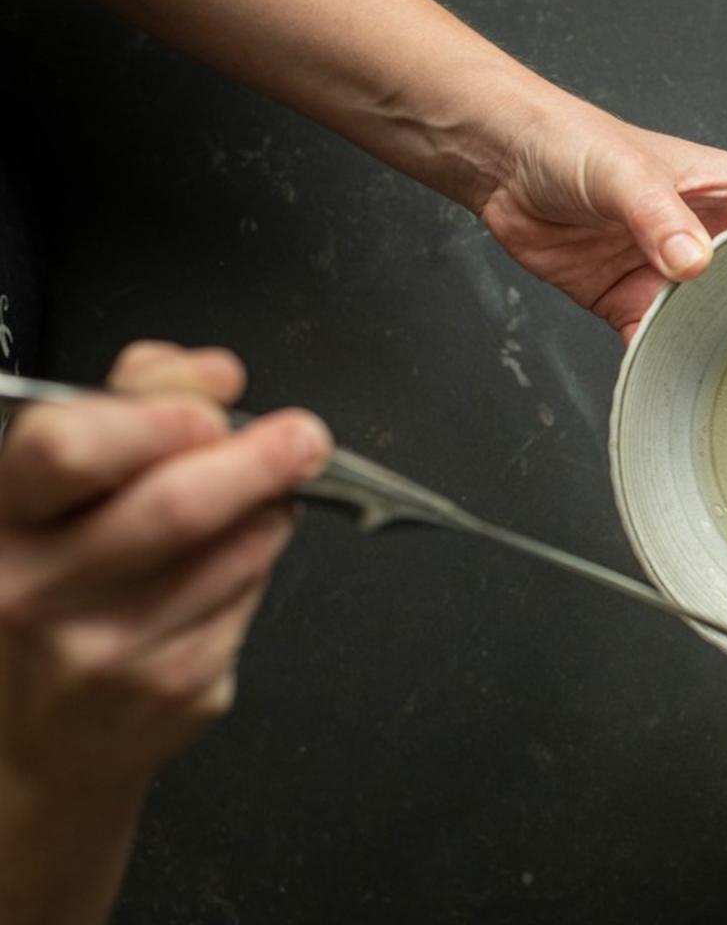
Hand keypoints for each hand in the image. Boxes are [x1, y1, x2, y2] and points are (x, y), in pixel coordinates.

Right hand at [0, 342, 331, 795]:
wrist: (28, 748)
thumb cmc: (41, 598)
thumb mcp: (46, 497)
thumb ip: (126, 410)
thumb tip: (212, 372)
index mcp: (2, 522)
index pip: (70, 450)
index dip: (156, 419)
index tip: (212, 409)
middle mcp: (38, 592)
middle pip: (175, 506)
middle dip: (259, 460)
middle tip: (302, 438)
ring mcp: (108, 651)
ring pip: (236, 551)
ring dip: (267, 513)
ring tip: (261, 499)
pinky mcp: (174, 691)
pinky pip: (248, 601)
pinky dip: (256, 568)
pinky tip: (225, 569)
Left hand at [477, 99, 726, 340]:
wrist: (500, 162)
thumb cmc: (571, 141)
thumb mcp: (626, 173)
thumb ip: (660, 217)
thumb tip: (694, 262)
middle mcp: (707, 235)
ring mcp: (668, 273)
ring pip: (707, 319)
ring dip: (711, 343)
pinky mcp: (629, 301)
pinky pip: (655, 340)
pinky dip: (660, 359)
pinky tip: (669, 373)